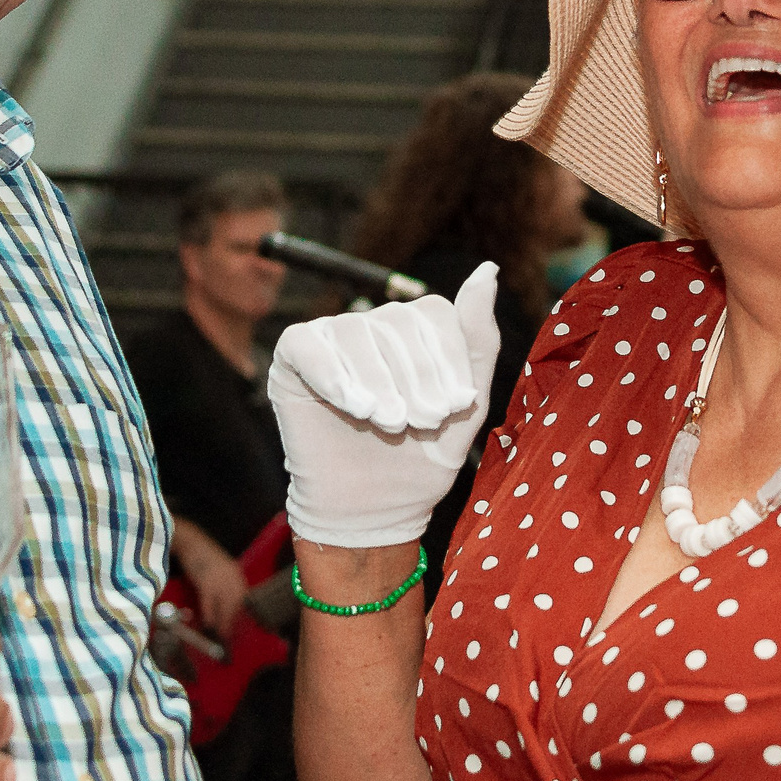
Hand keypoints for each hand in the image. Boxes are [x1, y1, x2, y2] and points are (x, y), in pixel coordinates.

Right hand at [169, 515, 248, 635]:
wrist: (191, 542)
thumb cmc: (203, 557)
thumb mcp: (220, 571)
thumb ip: (225, 586)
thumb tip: (224, 608)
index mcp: (237, 575)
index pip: (244, 600)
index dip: (241, 616)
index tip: (239, 630)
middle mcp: (232, 577)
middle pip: (236, 606)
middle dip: (233, 623)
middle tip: (229, 637)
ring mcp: (220, 579)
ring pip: (225, 607)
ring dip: (223, 623)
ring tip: (220, 636)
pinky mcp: (206, 581)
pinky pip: (209, 603)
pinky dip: (209, 615)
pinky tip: (208, 624)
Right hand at [271, 261, 501, 548]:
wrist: (371, 511)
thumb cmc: (420, 459)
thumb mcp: (466, 406)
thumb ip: (479, 340)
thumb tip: (489, 269)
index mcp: (414, 331)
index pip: (434, 312)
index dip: (446, 357)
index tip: (453, 407)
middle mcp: (371, 327)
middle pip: (397, 322)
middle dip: (416, 375)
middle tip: (419, 423)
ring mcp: (329, 340)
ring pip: (355, 331)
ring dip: (378, 380)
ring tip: (387, 422)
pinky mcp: (291, 360)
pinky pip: (306, 345)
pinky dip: (332, 374)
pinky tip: (354, 407)